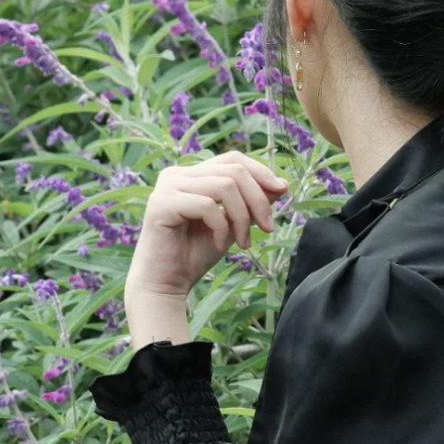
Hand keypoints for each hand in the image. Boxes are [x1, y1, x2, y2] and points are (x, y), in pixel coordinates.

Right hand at [125, 152, 289, 298]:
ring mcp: (167, 186)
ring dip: (243, 217)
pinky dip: (222, 227)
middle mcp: (176, 173)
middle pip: (234, 170)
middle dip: (258, 200)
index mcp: (191, 174)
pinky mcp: (162, 203)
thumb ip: (251, 202)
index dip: (260, 172)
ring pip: (225, 186)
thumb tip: (282, 184)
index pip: (232, 159)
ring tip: (244, 242)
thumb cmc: (195, 254)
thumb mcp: (232, 224)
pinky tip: (219, 244)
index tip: (282, 192)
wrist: (165, 285)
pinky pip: (208, 206)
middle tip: (267, 228)